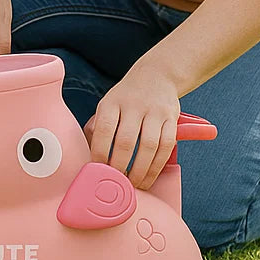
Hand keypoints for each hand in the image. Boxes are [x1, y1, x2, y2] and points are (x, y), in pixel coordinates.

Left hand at [83, 61, 180, 189]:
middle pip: (126, 141)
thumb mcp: (108, 104)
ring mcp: (154, 111)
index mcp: (111, 102)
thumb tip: (89, 155)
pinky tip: (149, 176)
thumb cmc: (126, 97)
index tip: (98, 169)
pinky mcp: (171, 119)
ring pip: (148, 146)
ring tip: (134, 184)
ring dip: (141, 171)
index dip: (100, 152)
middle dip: (120, 166)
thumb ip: (98, 127)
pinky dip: (157, 166)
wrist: (156, 75)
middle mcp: (133, 106)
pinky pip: (166, 146)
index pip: (103, 129)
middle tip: (117, 182)